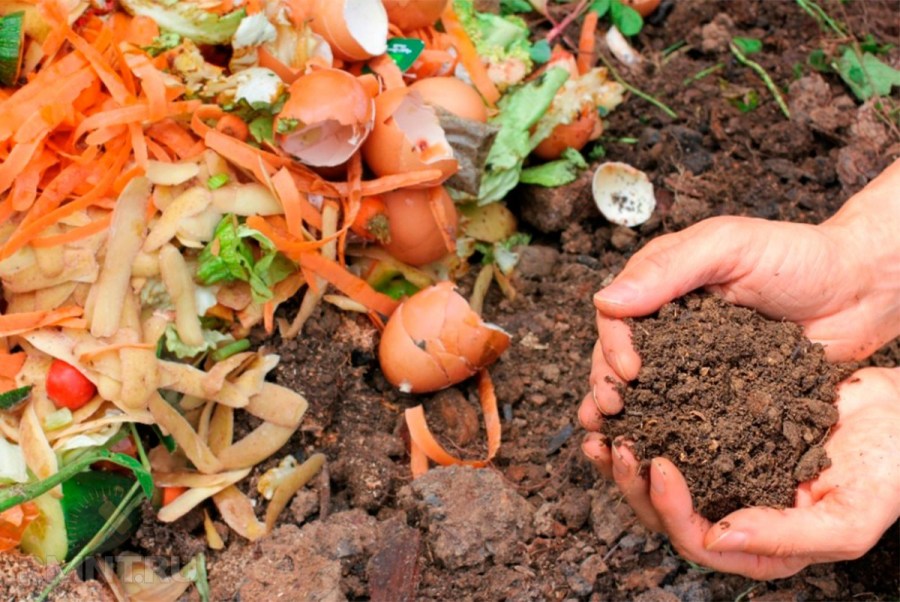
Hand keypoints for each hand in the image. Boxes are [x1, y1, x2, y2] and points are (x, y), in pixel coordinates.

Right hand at [579, 158, 899, 427]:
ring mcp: (695, 361)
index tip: (628, 371)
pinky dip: (666, 432)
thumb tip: (605, 300)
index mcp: (662, 285)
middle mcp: (671, 325)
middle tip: (611, 411)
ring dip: (626, 414)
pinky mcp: (722, 393)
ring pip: (647, 390)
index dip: (612, 345)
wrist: (862, 290)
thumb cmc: (799, 256)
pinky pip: (688, 413)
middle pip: (621, 357)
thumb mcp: (729, 246)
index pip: (617, 316)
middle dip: (607, 384)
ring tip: (612, 439)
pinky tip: (653, 452)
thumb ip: (668, 268)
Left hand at [581, 367, 899, 579]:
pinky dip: (645, 420)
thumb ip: (788, 536)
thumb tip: (717, 536)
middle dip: (633, 483)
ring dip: (625, 456)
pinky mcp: (718, 434)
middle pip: (665, 513)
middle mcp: (734, 512)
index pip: (698, 541)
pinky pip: (671, 432)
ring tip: (602, 427)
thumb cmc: (888, 469)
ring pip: (658, 476)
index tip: (658, 464)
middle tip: (616, 443)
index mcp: (760, 545)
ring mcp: (723, 472)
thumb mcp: (850, 515)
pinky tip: (626, 402)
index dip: (670, 509)